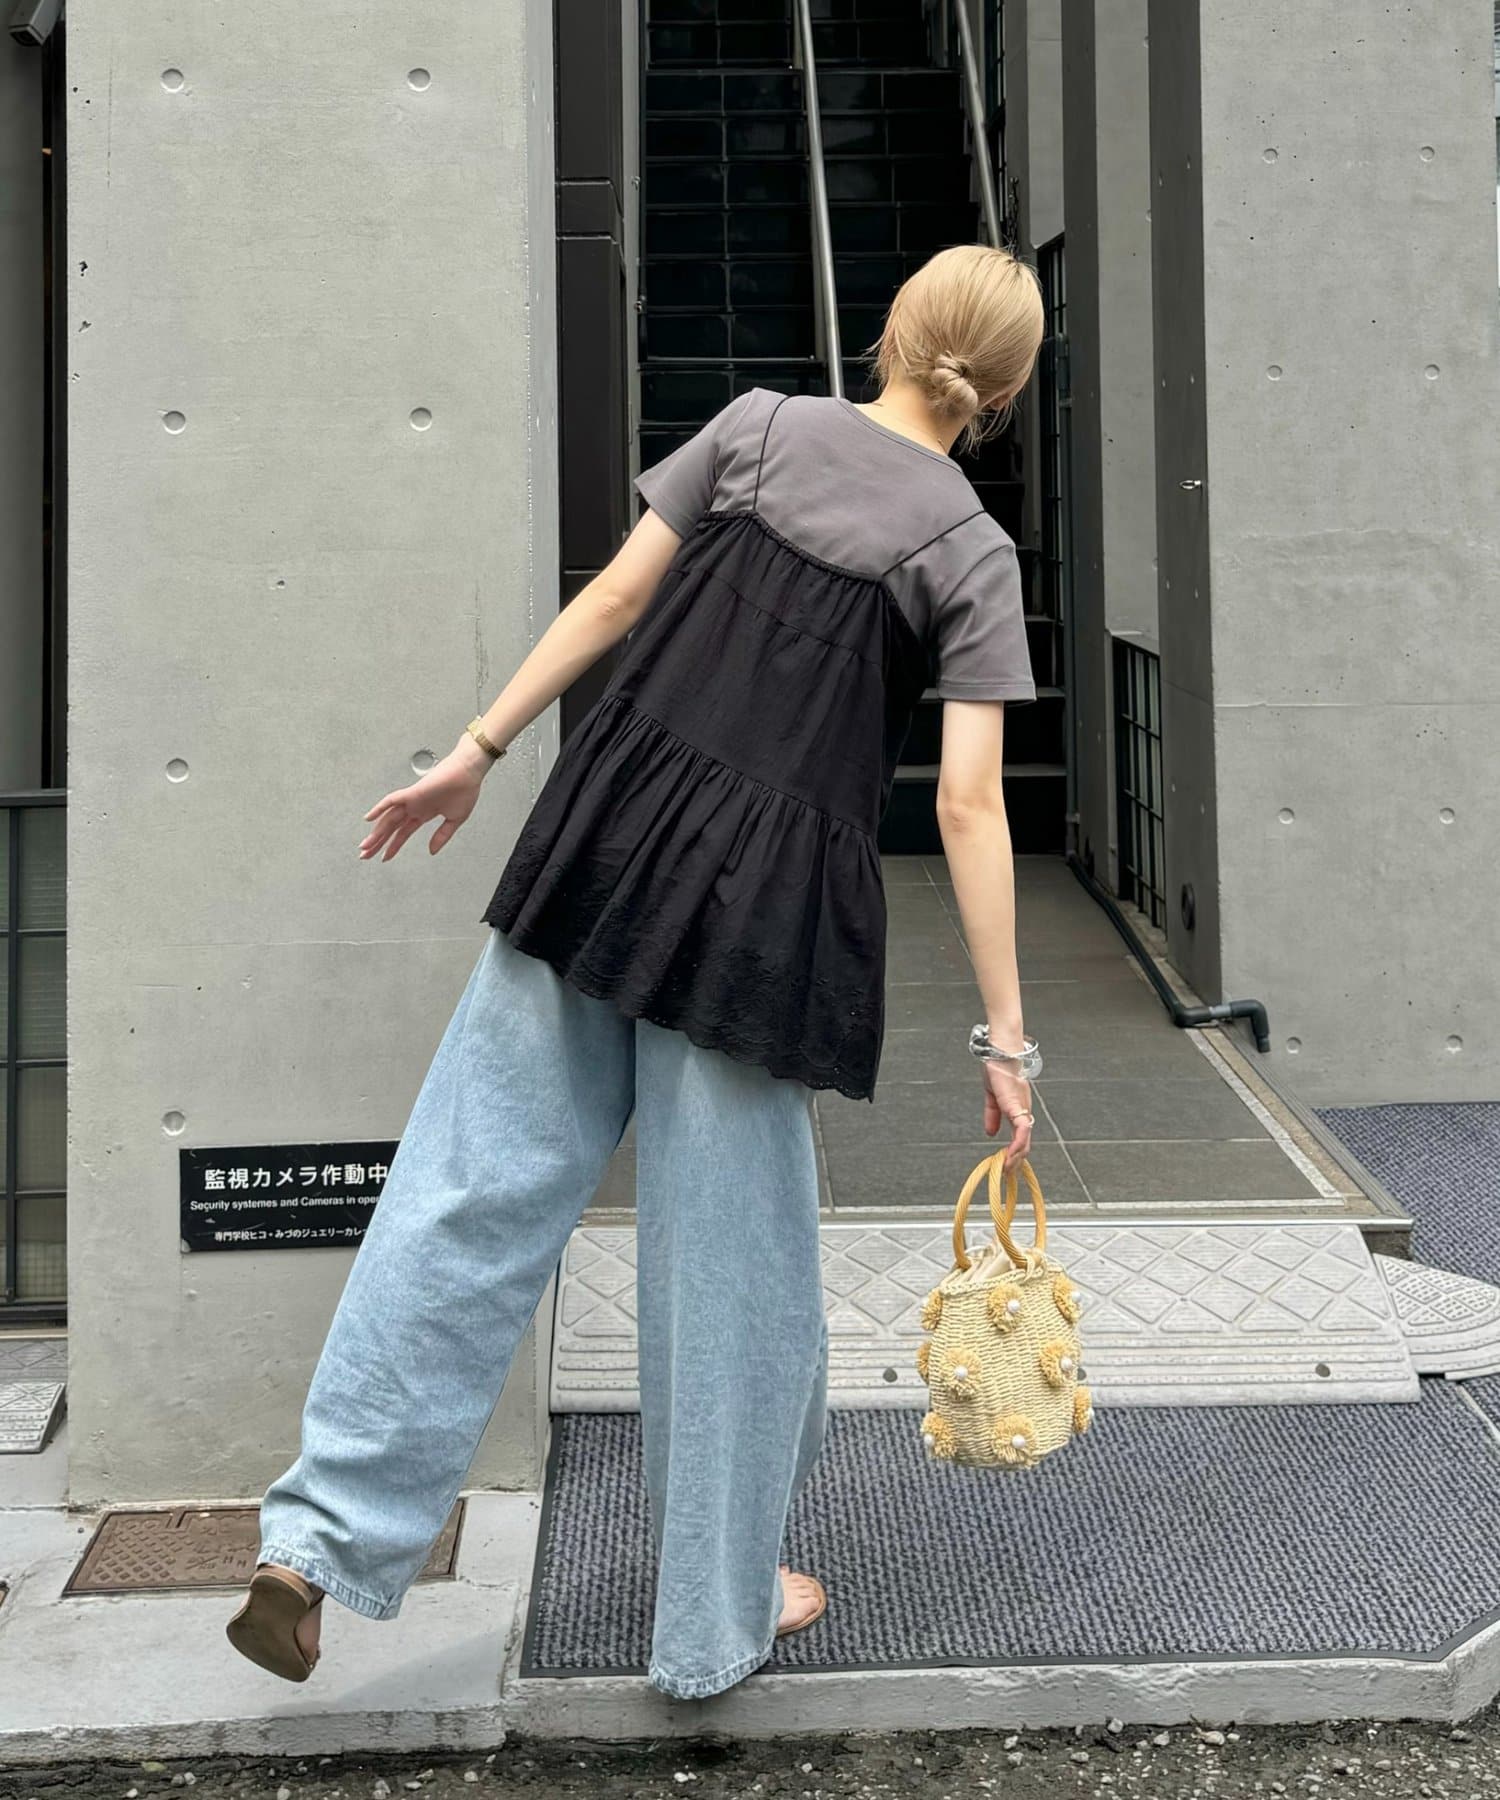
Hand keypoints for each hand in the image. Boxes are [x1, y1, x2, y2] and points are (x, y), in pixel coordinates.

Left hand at [359, 733, 496, 861]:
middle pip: (391, 828)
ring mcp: (412, 800)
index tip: (385, 857)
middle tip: (365, 855)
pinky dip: (379, 808)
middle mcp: (415, 807)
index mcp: (424, 813)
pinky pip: (391, 800)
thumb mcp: (455, 820)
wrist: (469, 772)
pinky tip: (368, 818)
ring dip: (376, 833)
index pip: (403, 833)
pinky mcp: (413, 793)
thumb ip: (442, 836)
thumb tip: (431, 851)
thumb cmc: (465, 790)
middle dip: (378, 843)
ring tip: (365, 846)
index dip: (393, 846)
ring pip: (388, 819)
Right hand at [981, 1062, 1033, 1168]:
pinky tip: (1010, 1153)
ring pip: (1025, 1140)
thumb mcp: (992, 1097)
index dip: (1015, 1153)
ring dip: (1016, 1156)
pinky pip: (1021, 1129)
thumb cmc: (998, 1068)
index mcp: (1017, 1111)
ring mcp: (1021, 1109)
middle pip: (1025, 1143)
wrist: (1000, 1052)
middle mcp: (1023, 1112)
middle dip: (1016, 1161)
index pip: (1020, 1137)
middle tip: (1007, 1174)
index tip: (1006, 1166)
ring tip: (1007, 1168)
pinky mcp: (1016, 1105)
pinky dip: (1017, 1143)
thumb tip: (990, 1133)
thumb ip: (992, 1115)